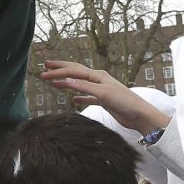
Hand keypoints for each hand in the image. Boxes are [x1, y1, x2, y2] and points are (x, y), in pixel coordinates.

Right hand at [40, 60, 170, 134]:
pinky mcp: (104, 101)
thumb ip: (84, 87)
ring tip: (55, 81)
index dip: (58, 72)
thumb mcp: (103, 93)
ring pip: (80, 83)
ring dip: (67, 81)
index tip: (44, 74)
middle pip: (75, 72)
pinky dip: (79, 96)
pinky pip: (87, 96)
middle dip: (60, 69)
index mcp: (98, 76)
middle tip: (45, 67)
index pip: (73, 71)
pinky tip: (74, 100)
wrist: (140, 116)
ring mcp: (101, 90)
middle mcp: (99, 80)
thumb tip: (65, 81)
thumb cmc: (124, 102)